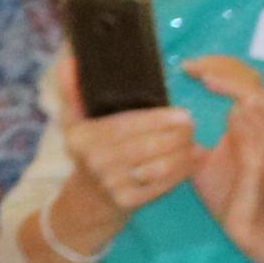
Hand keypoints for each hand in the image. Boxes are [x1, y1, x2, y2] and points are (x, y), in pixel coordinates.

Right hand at [45, 49, 204, 216]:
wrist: (87, 201)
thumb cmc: (88, 153)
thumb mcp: (74, 123)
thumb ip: (73, 92)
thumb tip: (70, 60)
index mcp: (82, 137)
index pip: (127, 124)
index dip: (158, 119)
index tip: (183, 113)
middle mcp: (95, 161)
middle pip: (147, 145)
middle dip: (176, 135)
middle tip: (192, 126)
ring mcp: (111, 184)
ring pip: (158, 165)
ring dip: (182, 153)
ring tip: (193, 142)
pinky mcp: (128, 202)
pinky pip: (163, 185)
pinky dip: (181, 172)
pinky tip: (190, 161)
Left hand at [181, 55, 263, 262]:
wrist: (246, 225)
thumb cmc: (224, 191)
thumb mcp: (197, 156)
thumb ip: (186, 136)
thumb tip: (159, 118)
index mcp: (241, 124)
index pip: (240, 82)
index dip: (220, 68)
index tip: (188, 66)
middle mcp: (255, 127)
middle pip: (254, 81)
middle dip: (226, 67)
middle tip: (195, 67)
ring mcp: (261, 142)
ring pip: (263, 98)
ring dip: (235, 84)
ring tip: (207, 79)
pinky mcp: (261, 160)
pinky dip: (247, 113)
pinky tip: (229, 107)